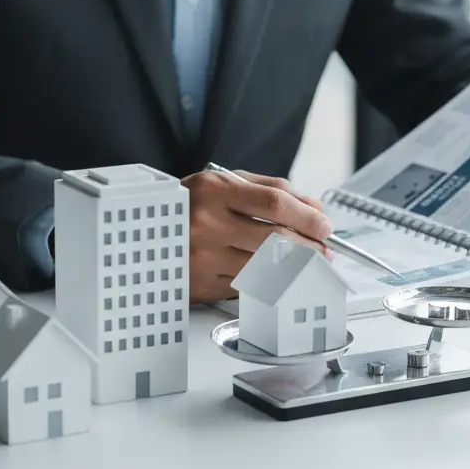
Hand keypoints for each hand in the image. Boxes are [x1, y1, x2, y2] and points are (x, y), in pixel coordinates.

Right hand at [182, 169, 332, 302]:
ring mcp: (202, 258)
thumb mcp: (226, 182)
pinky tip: (278, 275)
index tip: (324, 225)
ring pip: (266, 266)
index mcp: (214, 191)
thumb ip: (272, 189)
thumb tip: (313, 207)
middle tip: (324, 248)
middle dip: (309, 245)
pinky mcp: (201, 285)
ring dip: (296, 267)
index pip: (274, 203)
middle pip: (274, 238)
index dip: (306, 216)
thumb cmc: (193, 204)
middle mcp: (206, 223)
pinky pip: (248, 286)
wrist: (145, 231)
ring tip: (309, 262)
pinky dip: (269, 281)